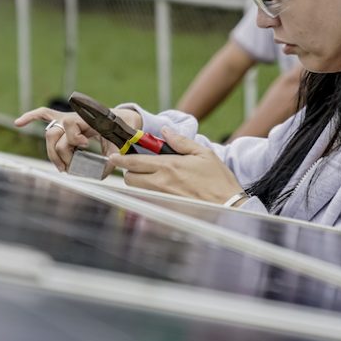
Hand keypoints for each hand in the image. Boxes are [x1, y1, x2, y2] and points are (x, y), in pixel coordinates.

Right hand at [13, 107, 121, 171]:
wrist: (122, 119)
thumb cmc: (120, 132)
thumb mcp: (119, 145)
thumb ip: (112, 160)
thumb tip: (100, 175)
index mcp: (88, 119)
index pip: (70, 126)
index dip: (74, 139)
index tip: (85, 145)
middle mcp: (75, 117)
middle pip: (55, 134)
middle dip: (60, 154)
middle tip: (70, 168)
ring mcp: (68, 118)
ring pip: (49, 133)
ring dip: (51, 153)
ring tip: (61, 167)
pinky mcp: (64, 119)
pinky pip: (44, 114)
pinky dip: (31, 117)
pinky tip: (18, 123)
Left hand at [108, 127, 242, 203]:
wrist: (228, 205)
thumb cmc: (218, 179)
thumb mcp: (203, 153)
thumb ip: (181, 141)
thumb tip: (165, 131)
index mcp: (169, 166)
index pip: (135, 162)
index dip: (120, 159)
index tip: (113, 156)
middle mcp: (161, 183)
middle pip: (130, 178)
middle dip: (130, 171)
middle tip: (140, 166)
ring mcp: (162, 198)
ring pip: (137, 190)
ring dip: (139, 182)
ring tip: (153, 177)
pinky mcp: (166, 209)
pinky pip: (148, 200)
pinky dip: (149, 194)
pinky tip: (162, 190)